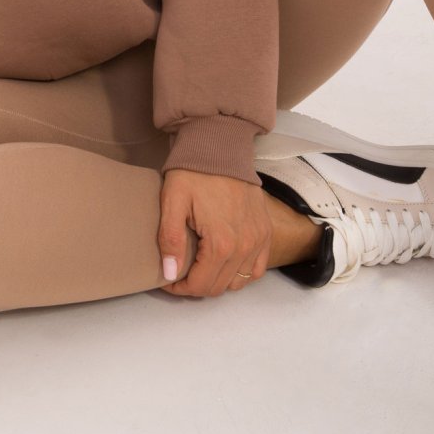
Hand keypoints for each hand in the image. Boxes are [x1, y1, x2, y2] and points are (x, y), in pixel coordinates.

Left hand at [158, 167, 271, 297]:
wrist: (220, 146)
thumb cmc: (193, 172)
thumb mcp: (172, 201)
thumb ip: (170, 240)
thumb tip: (170, 274)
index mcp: (221, 243)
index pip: (201, 285)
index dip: (180, 288)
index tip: (167, 279)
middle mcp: (245, 246)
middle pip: (219, 287)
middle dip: (196, 286)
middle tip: (179, 273)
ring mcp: (259, 239)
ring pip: (239, 281)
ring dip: (218, 280)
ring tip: (199, 267)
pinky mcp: (266, 231)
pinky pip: (257, 268)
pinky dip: (242, 273)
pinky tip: (225, 264)